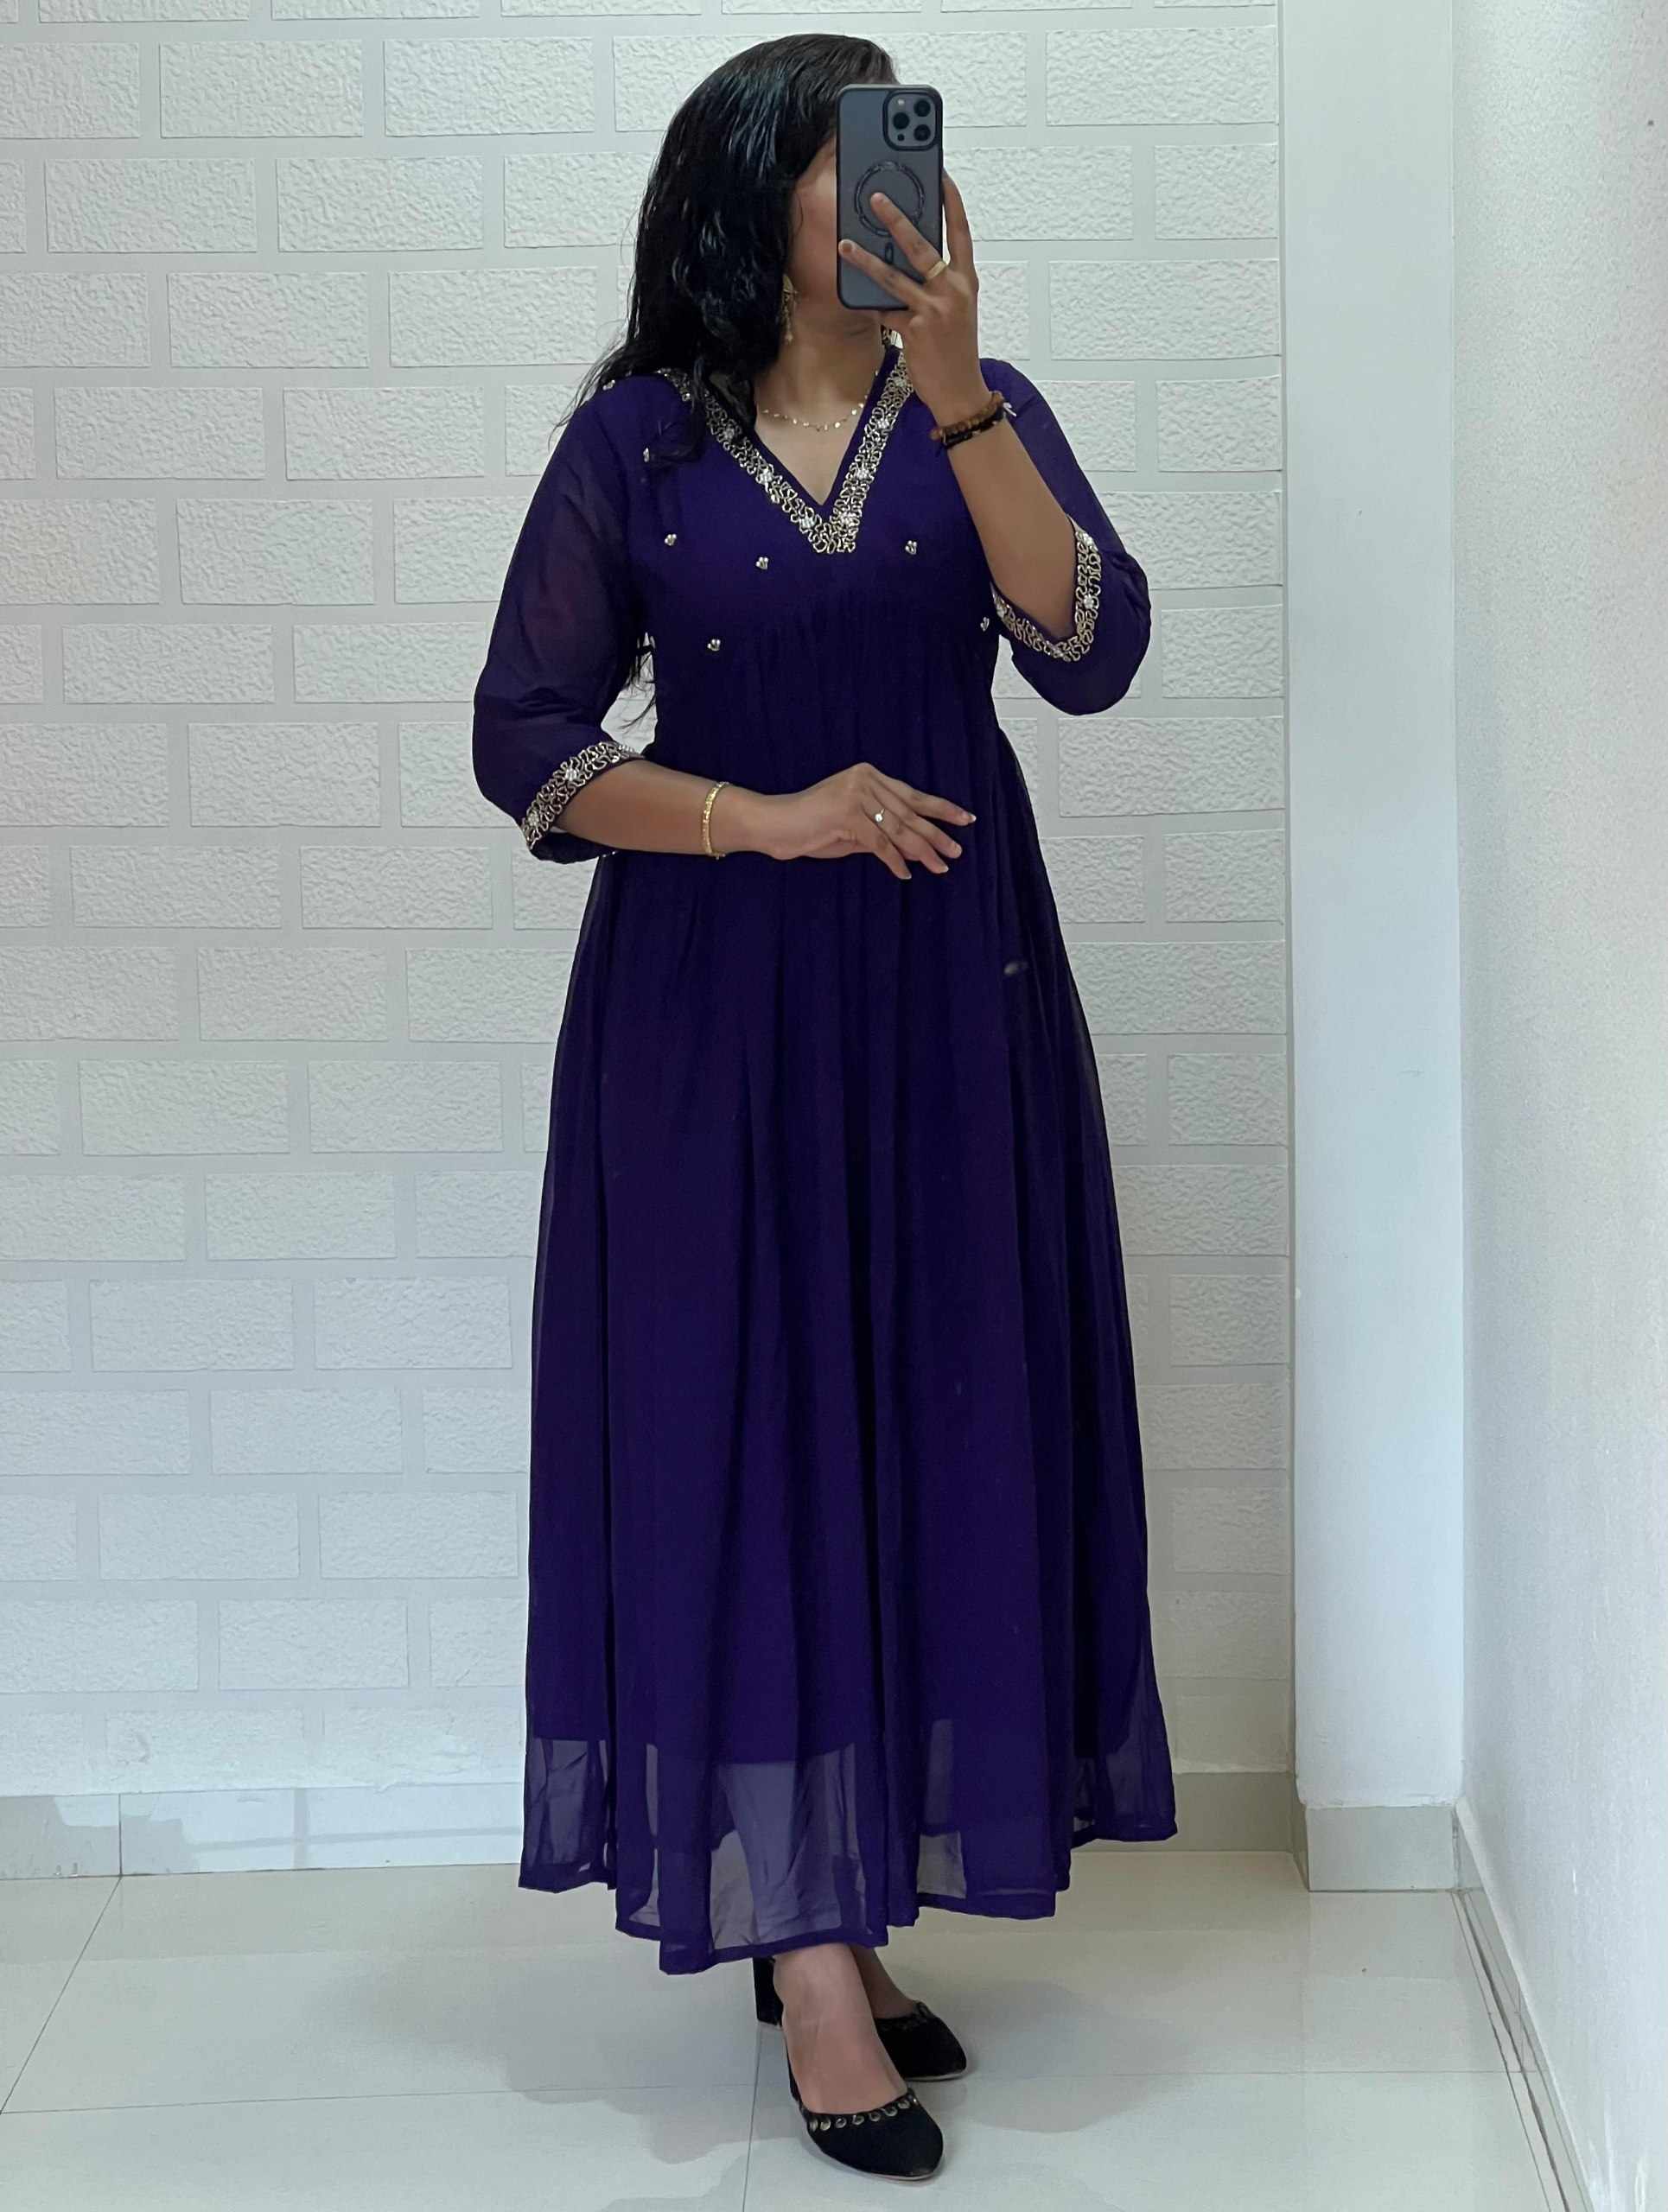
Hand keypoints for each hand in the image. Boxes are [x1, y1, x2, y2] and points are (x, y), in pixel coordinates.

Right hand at [744, 763, 973, 879]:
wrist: (773, 823)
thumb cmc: (811, 826)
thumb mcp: (854, 829)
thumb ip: (883, 833)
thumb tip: (917, 849)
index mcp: (869, 775)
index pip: (912, 794)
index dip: (941, 808)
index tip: (965, 819)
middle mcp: (866, 780)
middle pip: (910, 812)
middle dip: (937, 833)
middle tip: (957, 850)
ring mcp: (856, 796)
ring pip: (899, 828)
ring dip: (922, 850)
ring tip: (941, 865)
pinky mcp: (846, 815)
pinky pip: (879, 843)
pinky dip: (894, 861)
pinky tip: (906, 874)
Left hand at [838, 171, 989, 426]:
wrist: (960, 392)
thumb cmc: (955, 351)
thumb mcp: (955, 311)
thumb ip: (937, 284)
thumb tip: (904, 260)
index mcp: (966, 280)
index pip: (960, 231)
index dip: (951, 201)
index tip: (940, 173)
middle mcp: (952, 290)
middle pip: (921, 245)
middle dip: (895, 218)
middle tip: (875, 197)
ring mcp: (933, 309)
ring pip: (893, 277)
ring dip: (865, 260)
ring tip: (844, 245)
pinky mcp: (915, 329)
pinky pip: (883, 311)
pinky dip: (869, 306)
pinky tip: (854, 298)